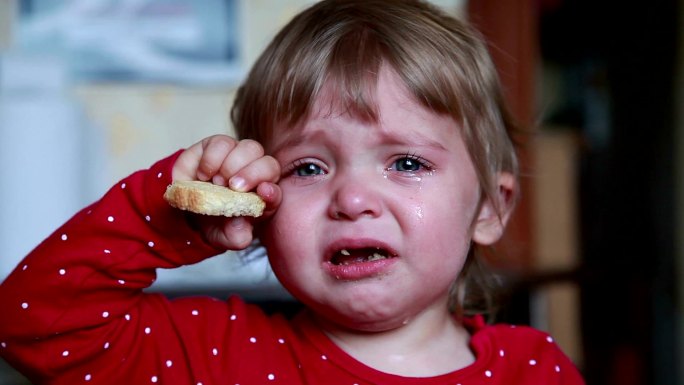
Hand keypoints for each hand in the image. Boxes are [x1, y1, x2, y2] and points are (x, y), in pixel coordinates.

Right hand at [173, 135, 280, 249]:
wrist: (185, 208)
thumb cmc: (213, 222)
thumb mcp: (224, 237)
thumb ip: (236, 236)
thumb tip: (241, 223)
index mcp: (262, 198)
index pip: (276, 191)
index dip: (272, 191)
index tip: (263, 192)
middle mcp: (255, 174)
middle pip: (268, 163)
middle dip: (252, 174)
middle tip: (233, 187)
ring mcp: (238, 157)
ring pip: (249, 148)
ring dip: (232, 165)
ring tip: (216, 182)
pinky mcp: (218, 145)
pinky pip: (222, 143)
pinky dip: (212, 159)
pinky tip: (203, 174)